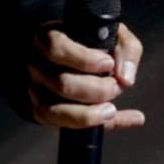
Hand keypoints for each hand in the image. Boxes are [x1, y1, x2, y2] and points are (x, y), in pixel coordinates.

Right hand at [27, 18, 144, 129]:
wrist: (78, 58)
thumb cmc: (97, 43)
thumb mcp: (115, 36)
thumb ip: (126, 50)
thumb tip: (126, 78)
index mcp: (49, 40)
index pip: (56, 49)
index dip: (83, 59)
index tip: (108, 64)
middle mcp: (37, 66)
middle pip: (61, 84)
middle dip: (95, 90)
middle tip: (115, 87)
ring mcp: (36, 91)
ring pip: (53, 110)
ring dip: (88, 114)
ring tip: (111, 109)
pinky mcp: (43, 112)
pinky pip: (64, 126)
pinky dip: (99, 125)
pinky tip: (123, 118)